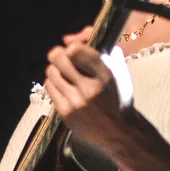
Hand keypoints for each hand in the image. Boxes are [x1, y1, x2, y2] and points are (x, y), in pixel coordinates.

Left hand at [44, 27, 132, 154]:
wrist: (120, 131)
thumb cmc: (118, 96)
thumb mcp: (117, 68)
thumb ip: (96, 47)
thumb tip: (67, 39)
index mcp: (105, 74)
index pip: (77, 51)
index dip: (72, 46)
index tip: (72, 48)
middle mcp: (89, 88)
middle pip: (58, 58)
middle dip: (59, 55)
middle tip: (64, 59)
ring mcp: (76, 102)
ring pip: (51, 72)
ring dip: (56, 70)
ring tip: (65, 75)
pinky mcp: (66, 113)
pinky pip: (49, 87)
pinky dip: (54, 84)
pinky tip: (64, 87)